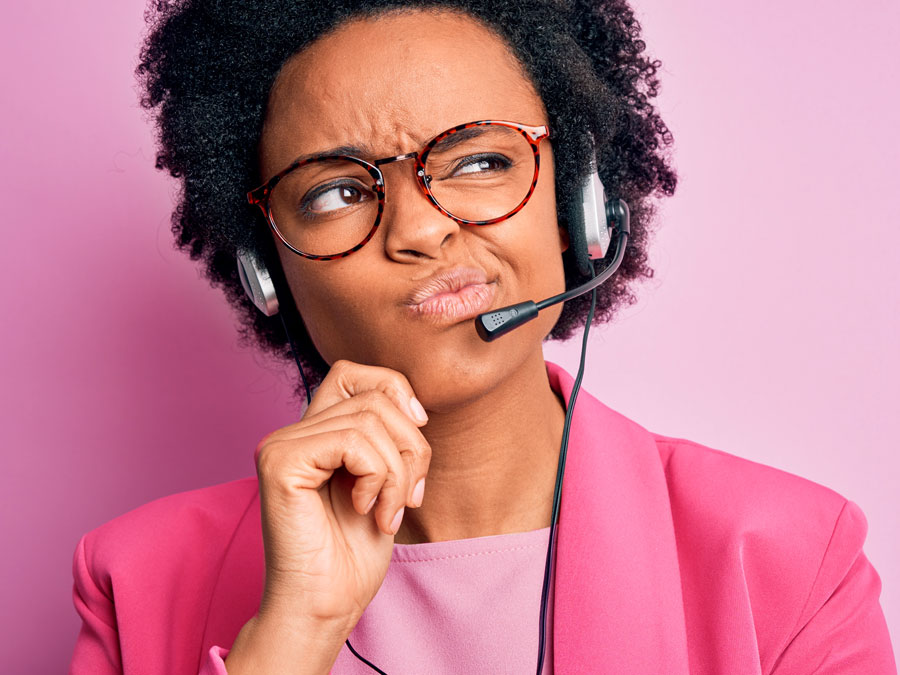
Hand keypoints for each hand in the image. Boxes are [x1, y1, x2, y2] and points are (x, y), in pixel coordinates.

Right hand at [253, 359, 431, 631]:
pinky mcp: (280, 461)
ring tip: (388, 512)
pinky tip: (366, 510)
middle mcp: (292, 432)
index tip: (418, 429)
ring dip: (398, 472)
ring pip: (370, 420)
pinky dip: (378, 478)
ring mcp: (281, 444)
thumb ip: (387, 438)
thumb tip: (414, 404)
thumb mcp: (385, 481)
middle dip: (411, 448)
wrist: (325, 605)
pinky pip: (353, 441)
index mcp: (314, 433)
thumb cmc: (353, 553)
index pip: (355, 373)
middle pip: (375, 399)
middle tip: (410, 497)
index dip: (395, 390)